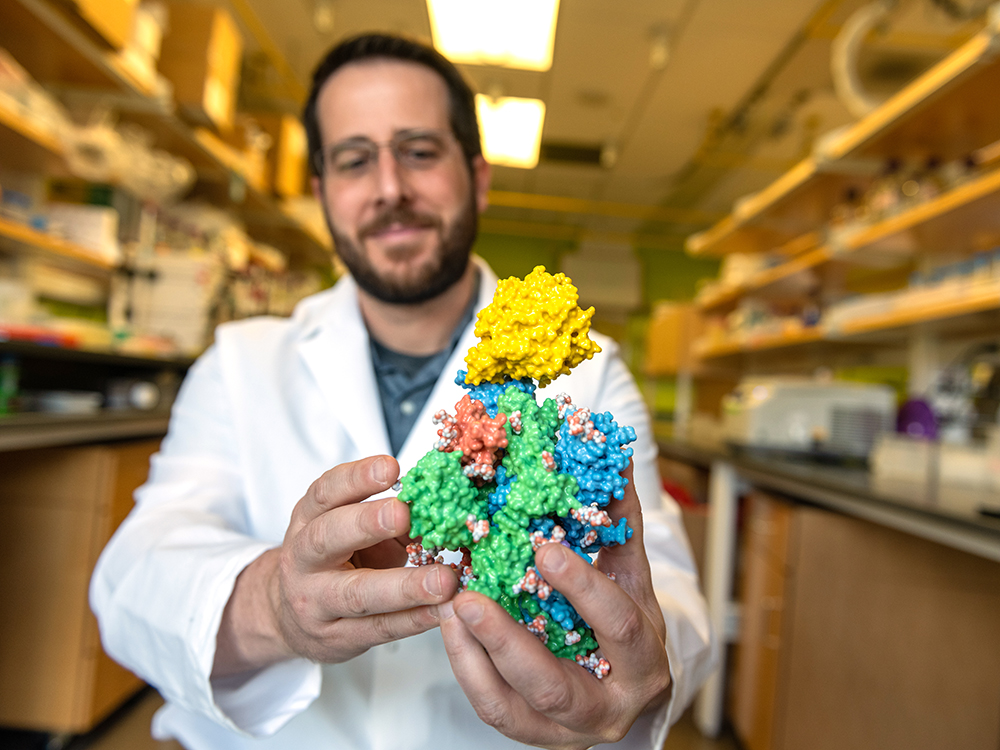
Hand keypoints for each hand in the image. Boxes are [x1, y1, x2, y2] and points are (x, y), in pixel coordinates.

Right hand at [212, 455, 457, 675]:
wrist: (293, 616)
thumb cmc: (336, 560)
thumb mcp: (352, 529)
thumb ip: (390, 517)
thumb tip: (443, 504)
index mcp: (309, 519)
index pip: (325, 492)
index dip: (356, 478)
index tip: (391, 467)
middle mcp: (304, 558)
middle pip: (328, 538)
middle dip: (366, 523)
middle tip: (404, 514)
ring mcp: (316, 602)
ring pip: (356, 594)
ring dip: (404, 587)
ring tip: (444, 580)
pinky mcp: (336, 638)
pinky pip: (378, 628)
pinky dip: (413, 620)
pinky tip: (441, 610)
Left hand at [438, 461, 670, 748]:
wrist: (627, 679)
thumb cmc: (625, 617)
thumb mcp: (628, 572)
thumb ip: (619, 521)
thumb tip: (616, 455)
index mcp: (644, 660)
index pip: (618, 626)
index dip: (584, 589)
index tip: (545, 549)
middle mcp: (608, 706)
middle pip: (555, 687)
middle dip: (508, 642)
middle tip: (469, 598)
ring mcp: (566, 730)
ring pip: (512, 706)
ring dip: (473, 655)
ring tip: (449, 606)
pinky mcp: (531, 734)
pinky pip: (491, 708)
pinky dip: (465, 668)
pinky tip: (449, 627)